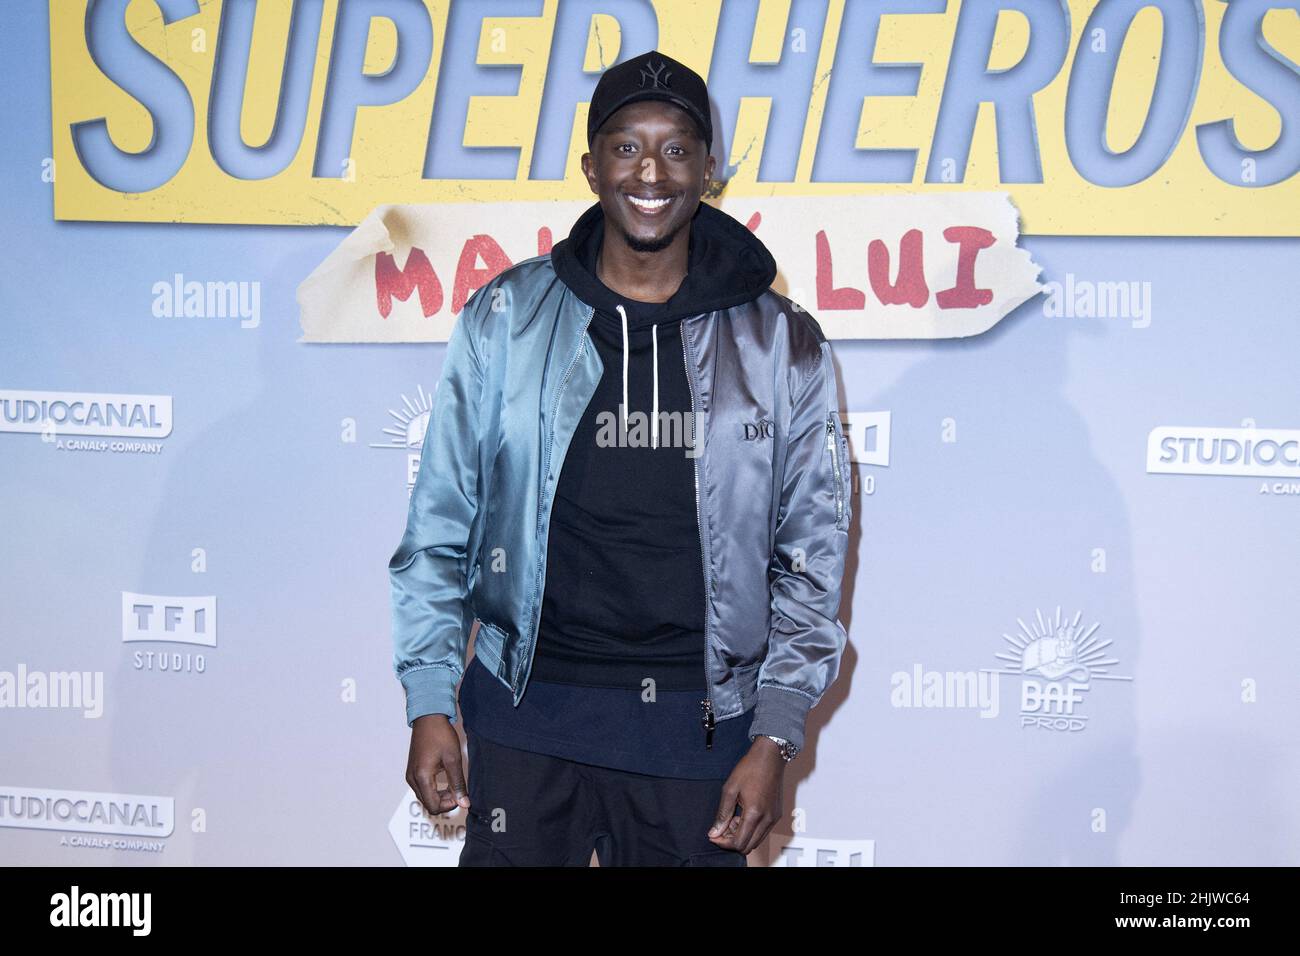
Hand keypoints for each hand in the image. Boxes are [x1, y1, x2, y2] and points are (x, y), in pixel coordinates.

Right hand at [406, 714, 470, 815]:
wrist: (428, 718)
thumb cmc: (440, 735)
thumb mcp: (453, 759)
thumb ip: (458, 784)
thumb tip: (464, 803)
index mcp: (422, 777)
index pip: (433, 806)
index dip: (449, 805)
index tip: (460, 795)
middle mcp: (412, 779)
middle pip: (428, 804)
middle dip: (445, 801)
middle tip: (458, 790)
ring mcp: (410, 775)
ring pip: (425, 797)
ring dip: (439, 796)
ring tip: (453, 784)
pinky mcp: (412, 771)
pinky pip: (422, 788)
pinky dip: (434, 789)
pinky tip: (445, 780)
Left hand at [706, 737, 784, 853]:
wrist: (770, 756)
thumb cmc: (750, 768)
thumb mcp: (729, 789)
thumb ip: (722, 814)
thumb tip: (714, 832)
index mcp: (754, 813)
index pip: (738, 842)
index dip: (723, 843)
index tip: (714, 835)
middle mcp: (767, 819)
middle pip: (748, 846)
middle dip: (732, 841)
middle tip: (721, 828)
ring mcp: (774, 818)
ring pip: (756, 841)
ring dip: (742, 836)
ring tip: (732, 820)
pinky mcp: (777, 815)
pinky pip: (763, 832)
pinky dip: (751, 831)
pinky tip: (743, 817)